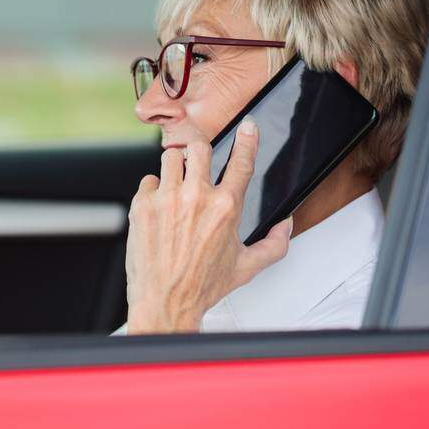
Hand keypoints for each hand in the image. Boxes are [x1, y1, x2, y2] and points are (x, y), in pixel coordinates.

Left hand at [124, 118, 293, 333]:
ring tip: (176, 189)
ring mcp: (167, 198)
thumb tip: (286, 225)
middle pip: (199, 148)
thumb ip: (274, 244)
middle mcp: (196, 197)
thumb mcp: (247, 267)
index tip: (248, 126)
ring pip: (170, 158)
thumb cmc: (203, 286)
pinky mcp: (142, 205)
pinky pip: (148, 180)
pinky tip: (159, 209)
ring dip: (175, 168)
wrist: (165, 301)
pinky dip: (153, 190)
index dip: (247, 141)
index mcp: (226, 208)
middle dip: (199, 154)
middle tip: (197, 168)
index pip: (242, 163)